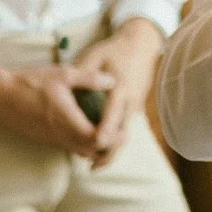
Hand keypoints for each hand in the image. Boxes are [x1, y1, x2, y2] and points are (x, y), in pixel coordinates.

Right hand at [0, 62, 112, 159]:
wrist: (0, 95)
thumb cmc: (31, 83)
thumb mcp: (63, 74)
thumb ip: (89, 78)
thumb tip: (113, 81)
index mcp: (67, 120)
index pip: (97, 139)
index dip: (113, 139)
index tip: (124, 130)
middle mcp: (60, 134)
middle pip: (90, 151)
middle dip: (108, 146)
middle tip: (120, 134)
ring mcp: (51, 138)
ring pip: (78, 151)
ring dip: (94, 146)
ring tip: (106, 132)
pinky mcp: (44, 138)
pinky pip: (67, 146)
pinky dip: (81, 143)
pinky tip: (85, 128)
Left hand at [73, 18, 163, 167]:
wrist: (141, 46)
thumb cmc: (114, 50)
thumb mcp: (96, 56)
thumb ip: (84, 73)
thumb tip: (70, 90)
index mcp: (120, 88)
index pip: (113, 112)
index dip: (106, 128)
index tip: (97, 141)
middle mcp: (131, 101)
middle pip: (123, 132)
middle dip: (109, 151)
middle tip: (93, 166)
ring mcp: (136, 106)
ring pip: (124, 134)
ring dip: (111, 149)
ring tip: (94, 164)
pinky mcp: (135, 109)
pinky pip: (124, 128)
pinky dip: (114, 140)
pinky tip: (100, 148)